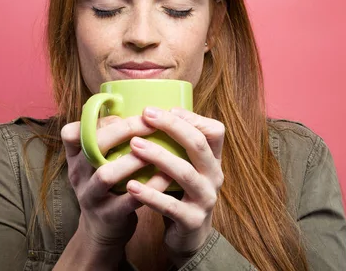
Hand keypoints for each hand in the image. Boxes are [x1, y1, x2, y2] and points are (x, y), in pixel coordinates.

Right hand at [60, 116, 171, 255]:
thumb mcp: (98, 161)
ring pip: (106, 174)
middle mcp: (77, 174)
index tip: (121, 114)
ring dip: (134, 160)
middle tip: (150, 124)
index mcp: (75, 157)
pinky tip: (168, 177)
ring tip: (158, 150)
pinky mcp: (107, 216)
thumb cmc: (109, 184)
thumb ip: (111, 138)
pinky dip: (150, 186)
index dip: (96, 119)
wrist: (102, 229)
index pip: (72, 131)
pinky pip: (129, 200)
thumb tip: (143, 108)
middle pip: (93, 146)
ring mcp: (90, 196)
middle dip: (124, 131)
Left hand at [125, 107, 224, 266]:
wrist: (189, 238)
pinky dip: (150, 194)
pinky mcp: (192, 221)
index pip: (213, 130)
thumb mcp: (184, 167)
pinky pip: (170, 205)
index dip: (190, 117)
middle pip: (198, 144)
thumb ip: (175, 145)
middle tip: (146, 115)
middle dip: (172, 126)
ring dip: (158, 156)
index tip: (163, 108)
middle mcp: (214, 176)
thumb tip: (147, 113)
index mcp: (212, 160)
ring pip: (184, 173)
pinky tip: (131, 186)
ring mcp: (205, 199)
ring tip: (134, 145)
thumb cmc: (180, 193)